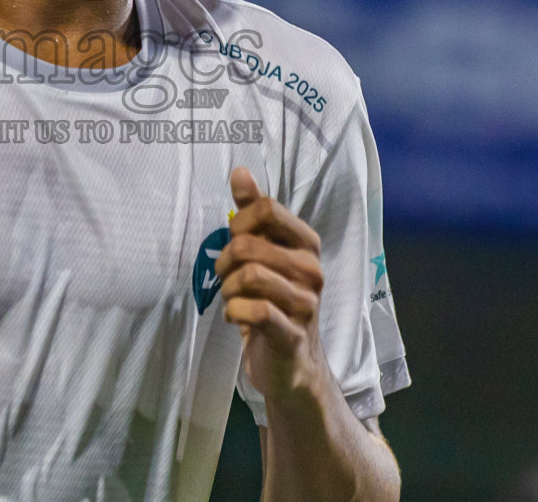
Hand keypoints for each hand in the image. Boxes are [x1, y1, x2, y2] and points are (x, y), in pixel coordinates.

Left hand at [215, 167, 327, 402]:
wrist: (291, 365)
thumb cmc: (274, 301)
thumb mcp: (263, 253)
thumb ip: (252, 213)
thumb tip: (240, 173)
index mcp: (306, 244)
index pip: (267, 208)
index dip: (238, 223)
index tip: (233, 241)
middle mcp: (312, 269)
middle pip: (249, 244)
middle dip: (225, 262)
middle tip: (227, 278)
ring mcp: (306, 303)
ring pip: (248, 276)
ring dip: (228, 289)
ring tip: (233, 298)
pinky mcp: (292, 334)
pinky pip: (254, 310)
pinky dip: (234, 312)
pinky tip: (237, 317)